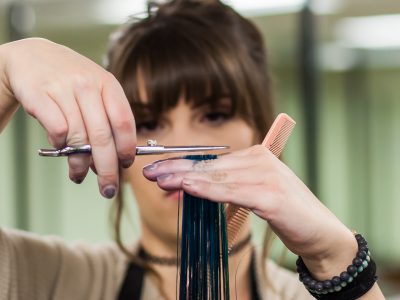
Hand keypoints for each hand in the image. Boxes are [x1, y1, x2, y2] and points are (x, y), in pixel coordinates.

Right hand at [0, 38, 135, 197]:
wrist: (31, 56)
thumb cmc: (70, 80)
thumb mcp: (96, 91)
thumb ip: (107, 119)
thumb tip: (115, 160)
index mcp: (108, 83)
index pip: (124, 121)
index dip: (127, 148)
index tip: (126, 165)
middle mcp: (87, 84)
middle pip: (103, 136)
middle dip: (107, 168)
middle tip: (108, 188)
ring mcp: (63, 88)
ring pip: (78, 137)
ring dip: (80, 164)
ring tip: (79, 174)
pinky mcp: (38, 94)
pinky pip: (56, 130)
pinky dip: (60, 145)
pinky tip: (61, 147)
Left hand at [143, 145, 356, 278]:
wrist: (322, 235)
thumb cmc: (286, 215)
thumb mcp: (253, 195)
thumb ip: (228, 187)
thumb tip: (194, 185)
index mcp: (256, 157)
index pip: (212, 160)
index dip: (182, 164)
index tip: (157, 169)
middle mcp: (261, 161)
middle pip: (211, 165)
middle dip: (177, 169)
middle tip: (149, 173)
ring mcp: (268, 176)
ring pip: (218, 177)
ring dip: (187, 178)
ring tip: (161, 180)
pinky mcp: (272, 196)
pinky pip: (233, 192)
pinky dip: (210, 190)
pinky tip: (189, 188)